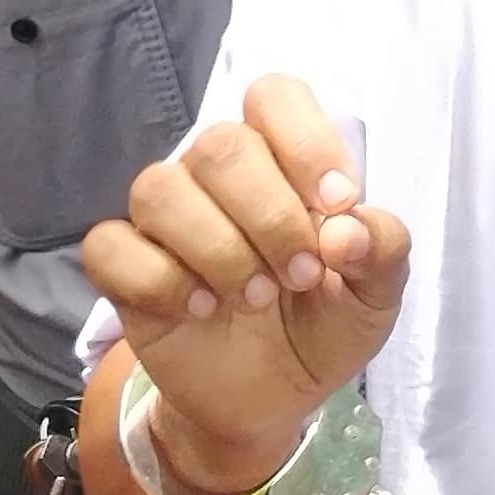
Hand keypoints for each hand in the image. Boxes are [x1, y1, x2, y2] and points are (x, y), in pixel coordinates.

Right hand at [80, 78, 408, 494]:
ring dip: (219, 251)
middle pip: (218, 144)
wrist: (272, 398)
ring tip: (256, 298)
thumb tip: (346, 229)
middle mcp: (215, 174)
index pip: (274, 96)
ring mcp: (164, 217)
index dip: (306, 142)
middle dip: (270, 216)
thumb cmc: (325, 323)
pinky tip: (200, 311)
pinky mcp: (122, 265)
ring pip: (161, 189)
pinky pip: (112, 246)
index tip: (337, 206)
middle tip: (302, 276)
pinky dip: (161, 282)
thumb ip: (382, 251)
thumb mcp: (376, 295)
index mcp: (281, 159)